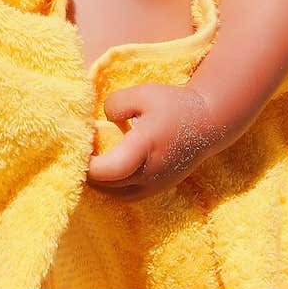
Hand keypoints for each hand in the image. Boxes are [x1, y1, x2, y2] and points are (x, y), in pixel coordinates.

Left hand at [85, 83, 219, 201]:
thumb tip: (103, 119)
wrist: (208, 123)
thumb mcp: (144, 92)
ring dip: (98, 181)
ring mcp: (154, 185)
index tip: (79, 146)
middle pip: (106, 185)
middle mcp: (149, 173)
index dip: (87, 164)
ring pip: (114, 195)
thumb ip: (117, 103)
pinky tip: (107, 169)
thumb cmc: (175, 105)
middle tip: (80, 150)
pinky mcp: (157, 189)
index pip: (109, 170)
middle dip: (87, 171)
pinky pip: (125, 196)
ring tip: (90, 160)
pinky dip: (111, 186)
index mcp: (144, 147)